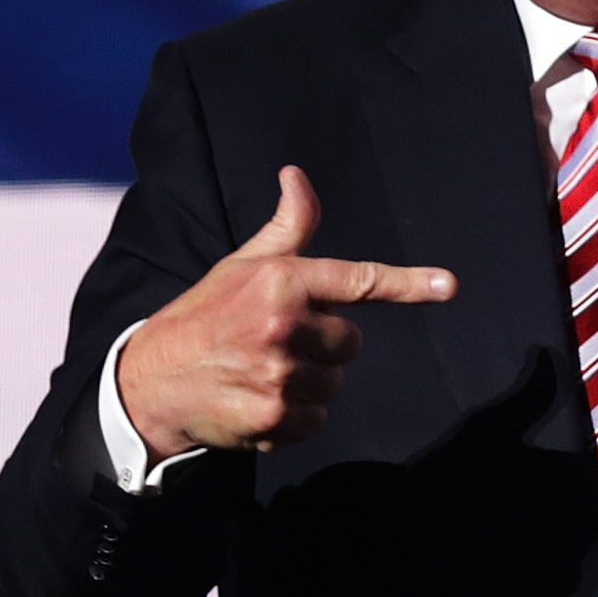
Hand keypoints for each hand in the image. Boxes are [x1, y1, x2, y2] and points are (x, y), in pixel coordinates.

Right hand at [118, 166, 456, 458]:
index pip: (358, 281)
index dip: (409, 283)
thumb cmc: (206, 315)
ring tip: (264, 371)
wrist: (149, 382)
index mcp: (281, 282)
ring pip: (337, 384)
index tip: (448, 286)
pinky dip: (296, 417)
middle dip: (325, 345)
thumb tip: (297, 174)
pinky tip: (259, 401)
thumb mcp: (243, 265)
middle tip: (278, 342)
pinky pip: (318, 421)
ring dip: (311, 382)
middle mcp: (283, 326)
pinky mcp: (273, 418)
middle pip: (353, 343)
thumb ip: (287, 227)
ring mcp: (278, 375)